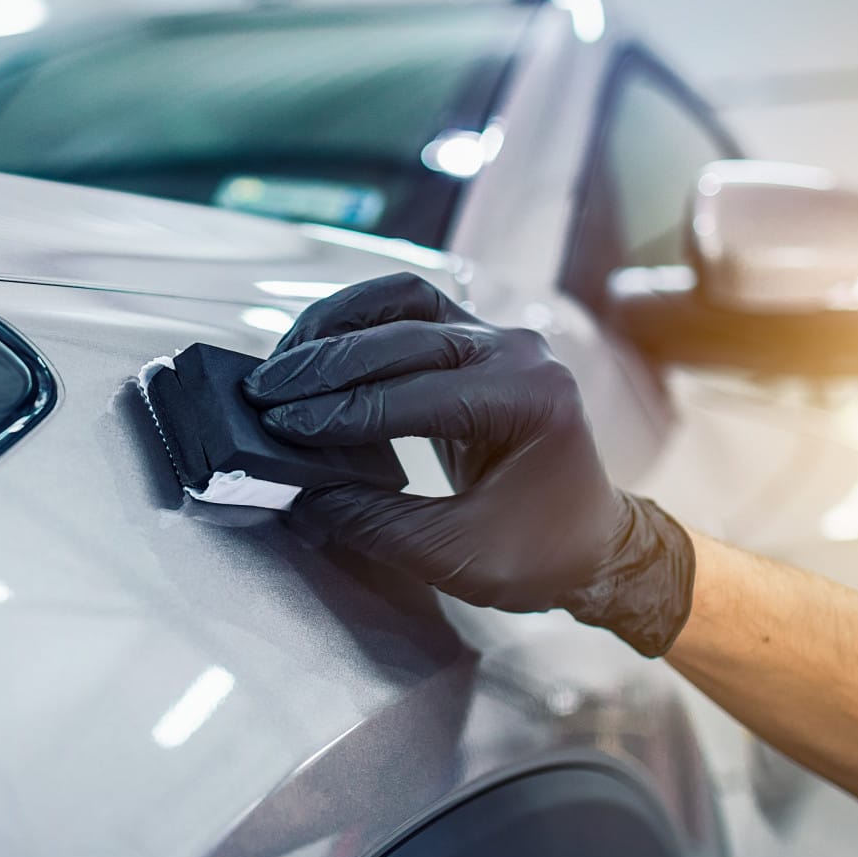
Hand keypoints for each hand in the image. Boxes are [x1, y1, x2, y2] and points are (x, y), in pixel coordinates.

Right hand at [244, 274, 692, 655]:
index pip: (416, 395)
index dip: (341, 413)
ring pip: (403, 301)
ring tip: (283, 360)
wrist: (591, 542)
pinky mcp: (474, 339)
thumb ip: (374, 522)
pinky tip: (315, 344)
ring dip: (337, 324)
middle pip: (404, 337)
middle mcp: (518, 352)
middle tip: (266, 395)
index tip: (282, 427)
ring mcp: (497, 337)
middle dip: (327, 367)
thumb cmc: (540, 554)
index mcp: (530, 399)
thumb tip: (301, 491)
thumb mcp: (456, 555)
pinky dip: (357, 319)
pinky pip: (409, 308)